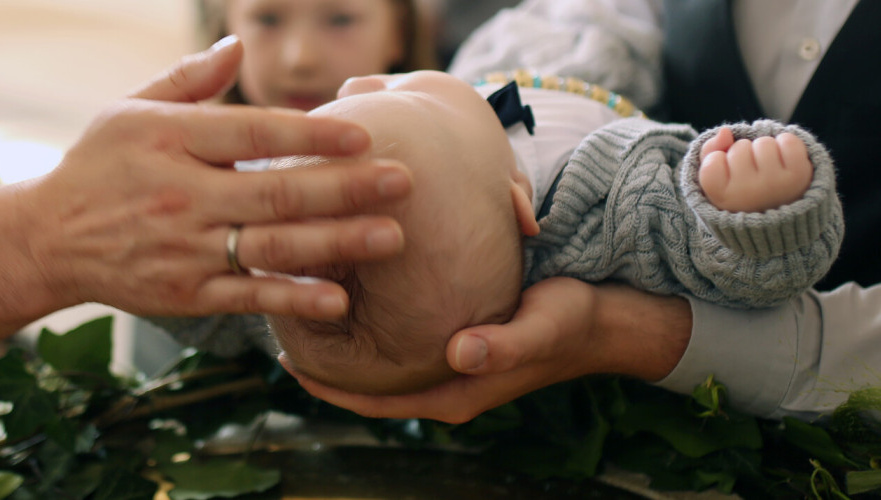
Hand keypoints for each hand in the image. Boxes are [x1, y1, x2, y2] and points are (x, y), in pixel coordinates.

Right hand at [22, 35, 413, 319]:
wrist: (48, 238)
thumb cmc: (100, 165)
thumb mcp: (130, 109)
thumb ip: (189, 80)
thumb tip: (238, 44)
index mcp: (168, 140)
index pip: (250, 132)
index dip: (309, 133)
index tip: (363, 133)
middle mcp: (178, 194)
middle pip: (274, 191)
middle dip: (344, 187)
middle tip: (403, 181)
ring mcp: (183, 249)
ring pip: (270, 247)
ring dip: (335, 244)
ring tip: (391, 237)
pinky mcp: (185, 293)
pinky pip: (247, 296)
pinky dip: (294, 299)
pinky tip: (339, 297)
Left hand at [285, 279, 692, 422]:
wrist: (605, 316)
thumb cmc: (571, 319)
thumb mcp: (540, 326)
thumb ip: (504, 344)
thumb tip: (461, 354)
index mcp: (452, 391)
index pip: (367, 398)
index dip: (321, 381)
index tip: (280, 351)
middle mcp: (442, 383)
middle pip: (361, 382)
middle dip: (317, 359)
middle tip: (275, 315)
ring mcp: (447, 364)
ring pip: (375, 359)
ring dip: (339, 337)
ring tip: (298, 299)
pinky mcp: (454, 340)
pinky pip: (395, 338)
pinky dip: (366, 321)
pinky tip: (347, 287)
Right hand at [697, 127, 811, 212]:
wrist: (782, 222)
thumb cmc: (743, 195)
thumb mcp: (717, 181)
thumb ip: (709, 153)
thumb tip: (725, 131)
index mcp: (722, 198)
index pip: (713, 160)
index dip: (721, 162)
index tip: (730, 179)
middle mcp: (747, 192)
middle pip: (739, 148)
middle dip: (745, 155)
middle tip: (752, 176)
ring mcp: (775, 184)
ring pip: (764, 143)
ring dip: (766, 151)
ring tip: (769, 171)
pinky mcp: (799, 175)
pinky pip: (788, 140)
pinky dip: (786, 145)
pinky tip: (784, 162)